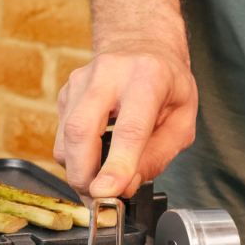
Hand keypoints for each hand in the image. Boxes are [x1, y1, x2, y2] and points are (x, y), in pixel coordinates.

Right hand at [54, 41, 198, 199]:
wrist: (142, 44)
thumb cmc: (166, 83)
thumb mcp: (182, 120)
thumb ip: (157, 156)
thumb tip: (126, 186)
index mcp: (148, 76)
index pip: (130, 127)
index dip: (117, 164)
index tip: (107, 192)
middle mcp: (109, 73)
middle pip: (81, 130)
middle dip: (84, 174)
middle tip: (98, 200)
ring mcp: (81, 80)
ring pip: (65, 136)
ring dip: (78, 170)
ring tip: (99, 183)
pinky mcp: (66, 92)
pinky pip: (61, 135)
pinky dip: (74, 157)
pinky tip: (93, 157)